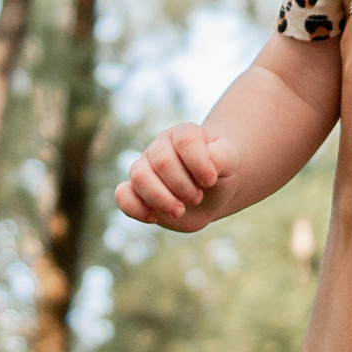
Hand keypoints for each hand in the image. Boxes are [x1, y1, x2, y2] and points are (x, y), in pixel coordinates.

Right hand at [116, 124, 236, 229]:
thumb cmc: (219, 172)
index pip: (185, 141)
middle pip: (162, 161)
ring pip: (139, 176)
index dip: (198, 163)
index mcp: (184, 134)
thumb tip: (207, 164)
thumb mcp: (229, 162)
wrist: (209, 192)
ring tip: (179, 211)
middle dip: (182, 186)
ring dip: (161, 198)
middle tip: (197, 197)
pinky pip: (122, 194)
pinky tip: (154, 217)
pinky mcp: (135, 190)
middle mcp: (160, 147)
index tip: (210, 181)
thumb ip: (221, 157)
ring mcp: (145, 167)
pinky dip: (136, 208)